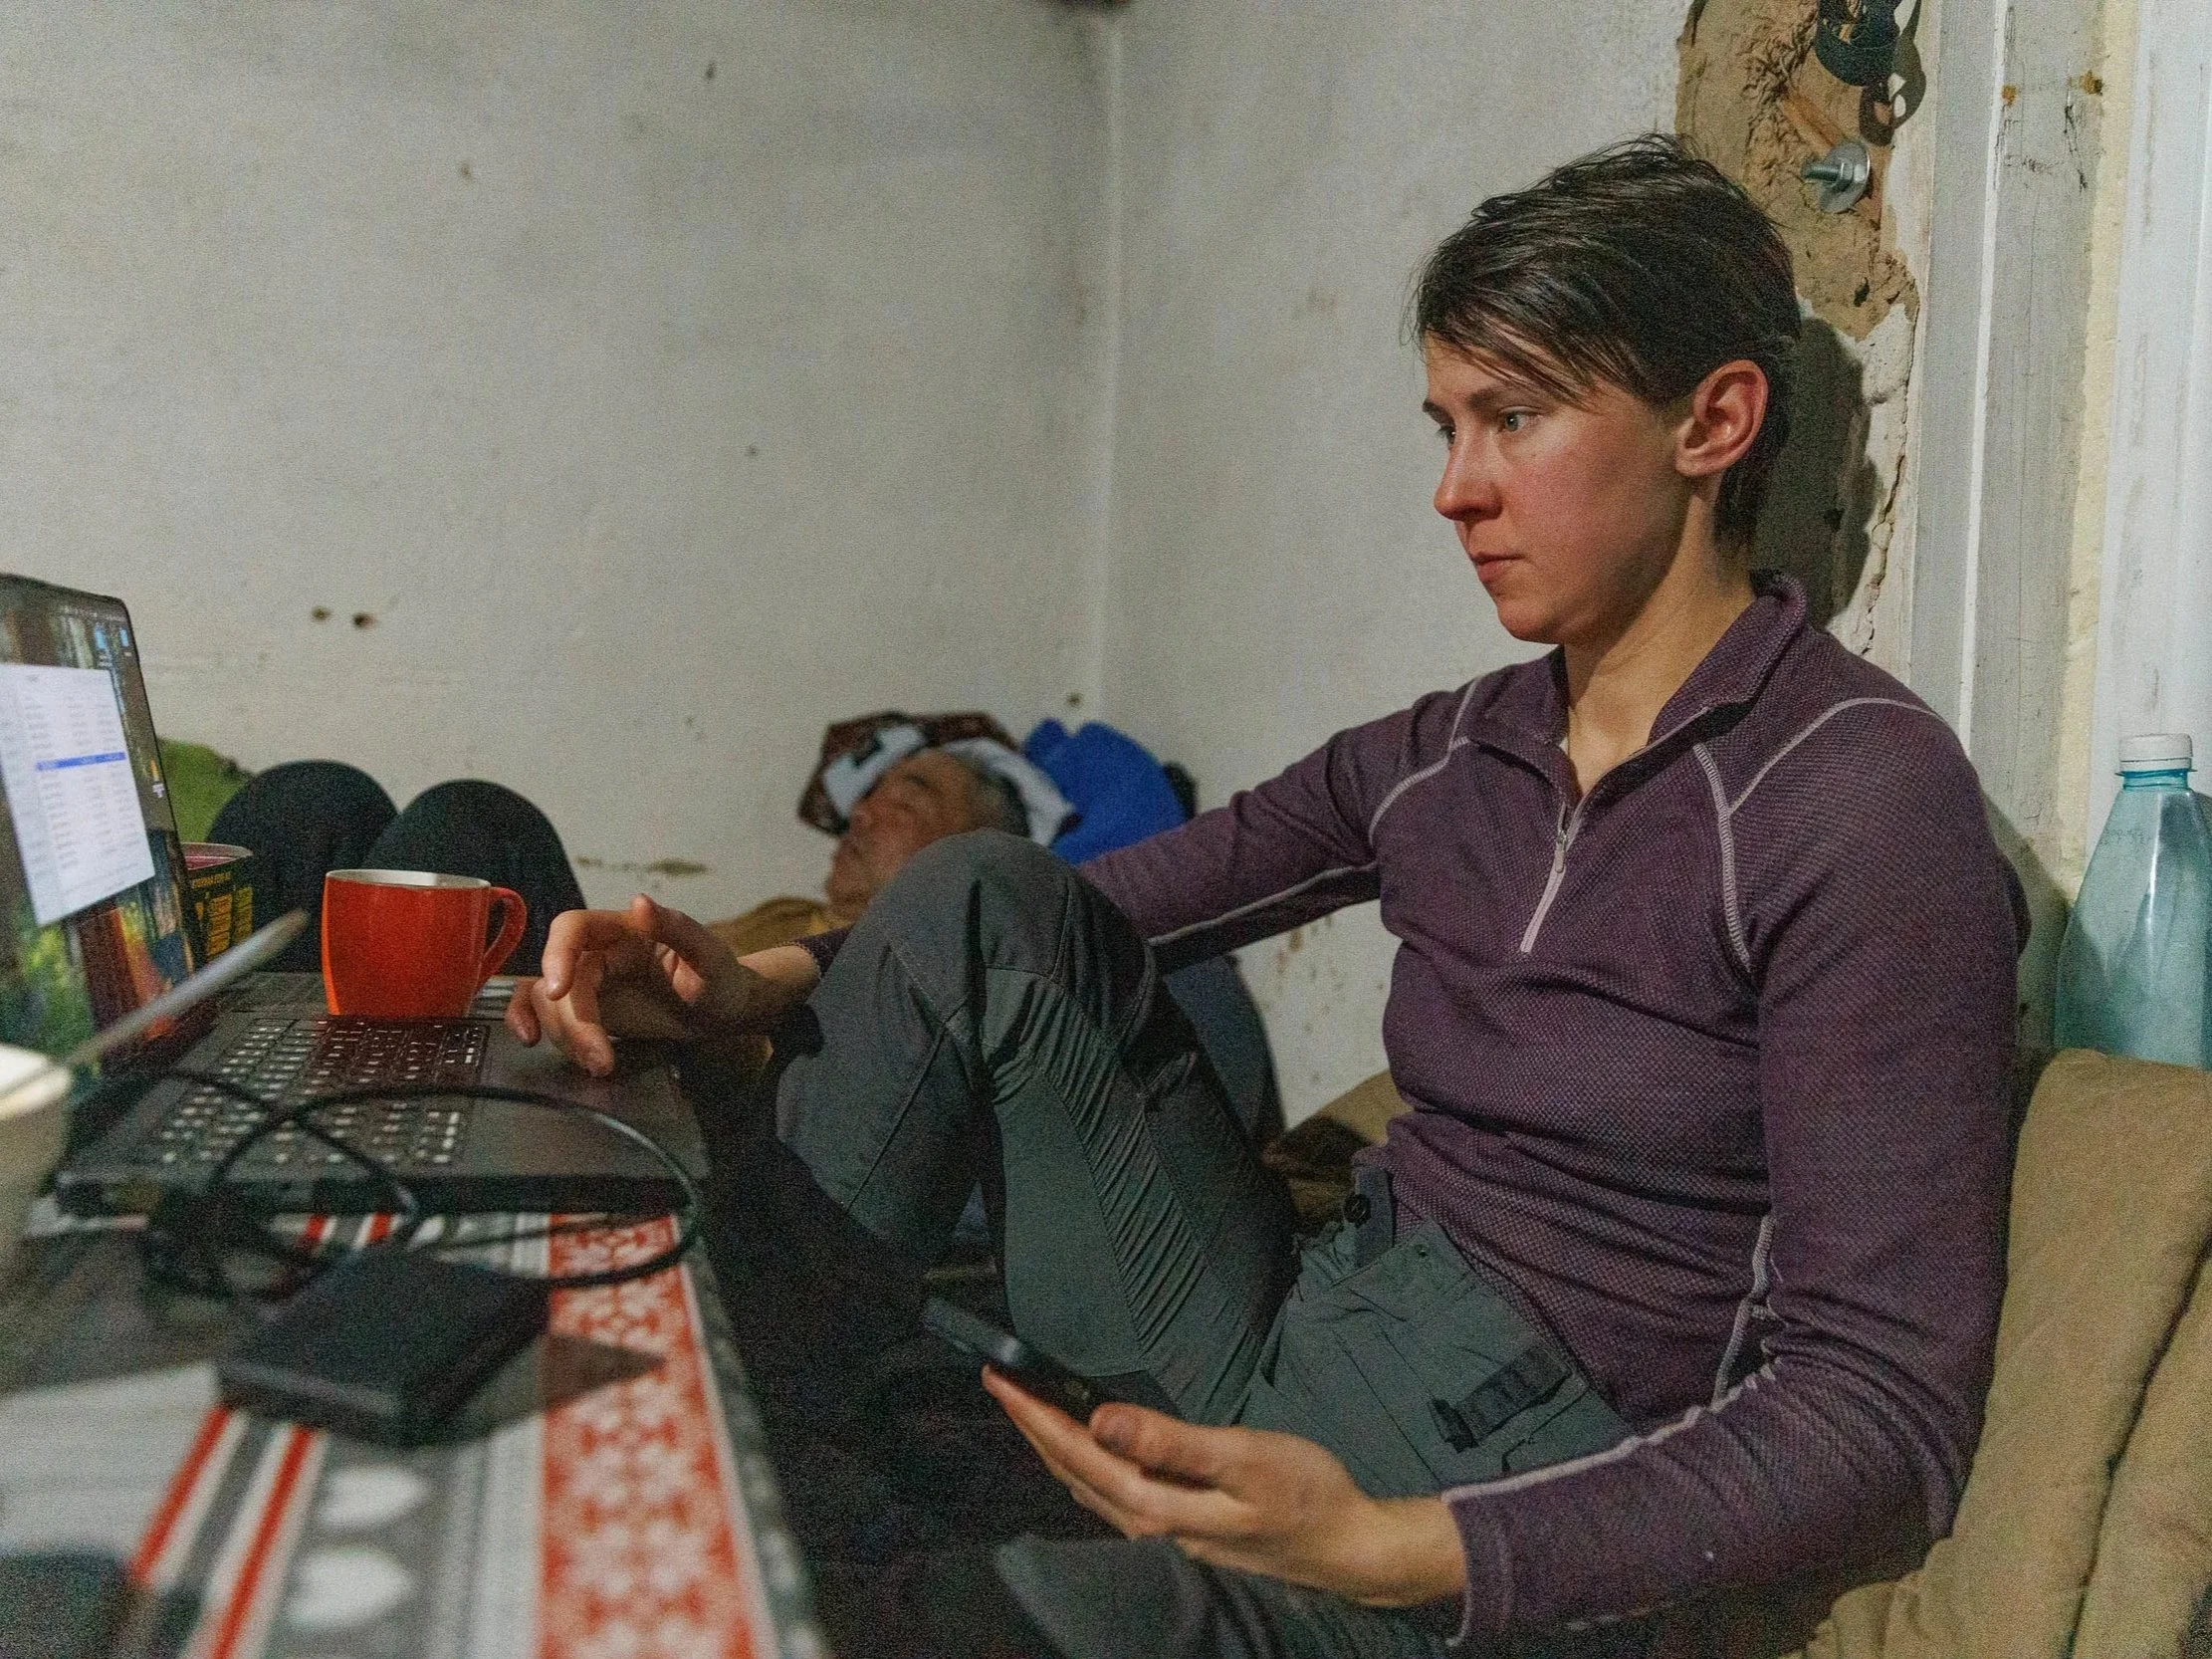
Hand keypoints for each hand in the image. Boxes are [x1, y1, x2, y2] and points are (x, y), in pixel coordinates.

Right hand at [505, 895, 814, 1074]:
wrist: (722, 1012)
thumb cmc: (720, 977)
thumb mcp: (709, 955)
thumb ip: (677, 929)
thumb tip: (639, 902)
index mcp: (623, 929)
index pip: (573, 928)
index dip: (557, 954)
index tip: (559, 990)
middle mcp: (597, 951)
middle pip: (561, 980)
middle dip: (574, 1022)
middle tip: (601, 1059)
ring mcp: (588, 982)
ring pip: (550, 1003)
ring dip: (566, 1037)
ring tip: (602, 1065)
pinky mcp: (586, 1010)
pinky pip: (545, 1011)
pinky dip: (531, 1022)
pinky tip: (531, 1039)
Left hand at [982, 1368, 1465, 1607]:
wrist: (1348, 1548)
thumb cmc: (1305, 1495)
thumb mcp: (1242, 1457)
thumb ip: (1168, 1441)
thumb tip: (1100, 1419)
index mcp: (1158, 1506)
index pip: (1078, 1454)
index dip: (1035, 1417)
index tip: (1000, 1380)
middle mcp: (1150, 1527)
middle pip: (1073, 1472)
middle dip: (1033, 1428)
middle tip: (1000, 1385)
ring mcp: (1164, 1533)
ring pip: (1089, 1487)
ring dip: (1055, 1446)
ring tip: (1029, 1410)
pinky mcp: (1180, 1529)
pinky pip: (1113, 1494)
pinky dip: (1087, 1464)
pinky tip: (1087, 1450)